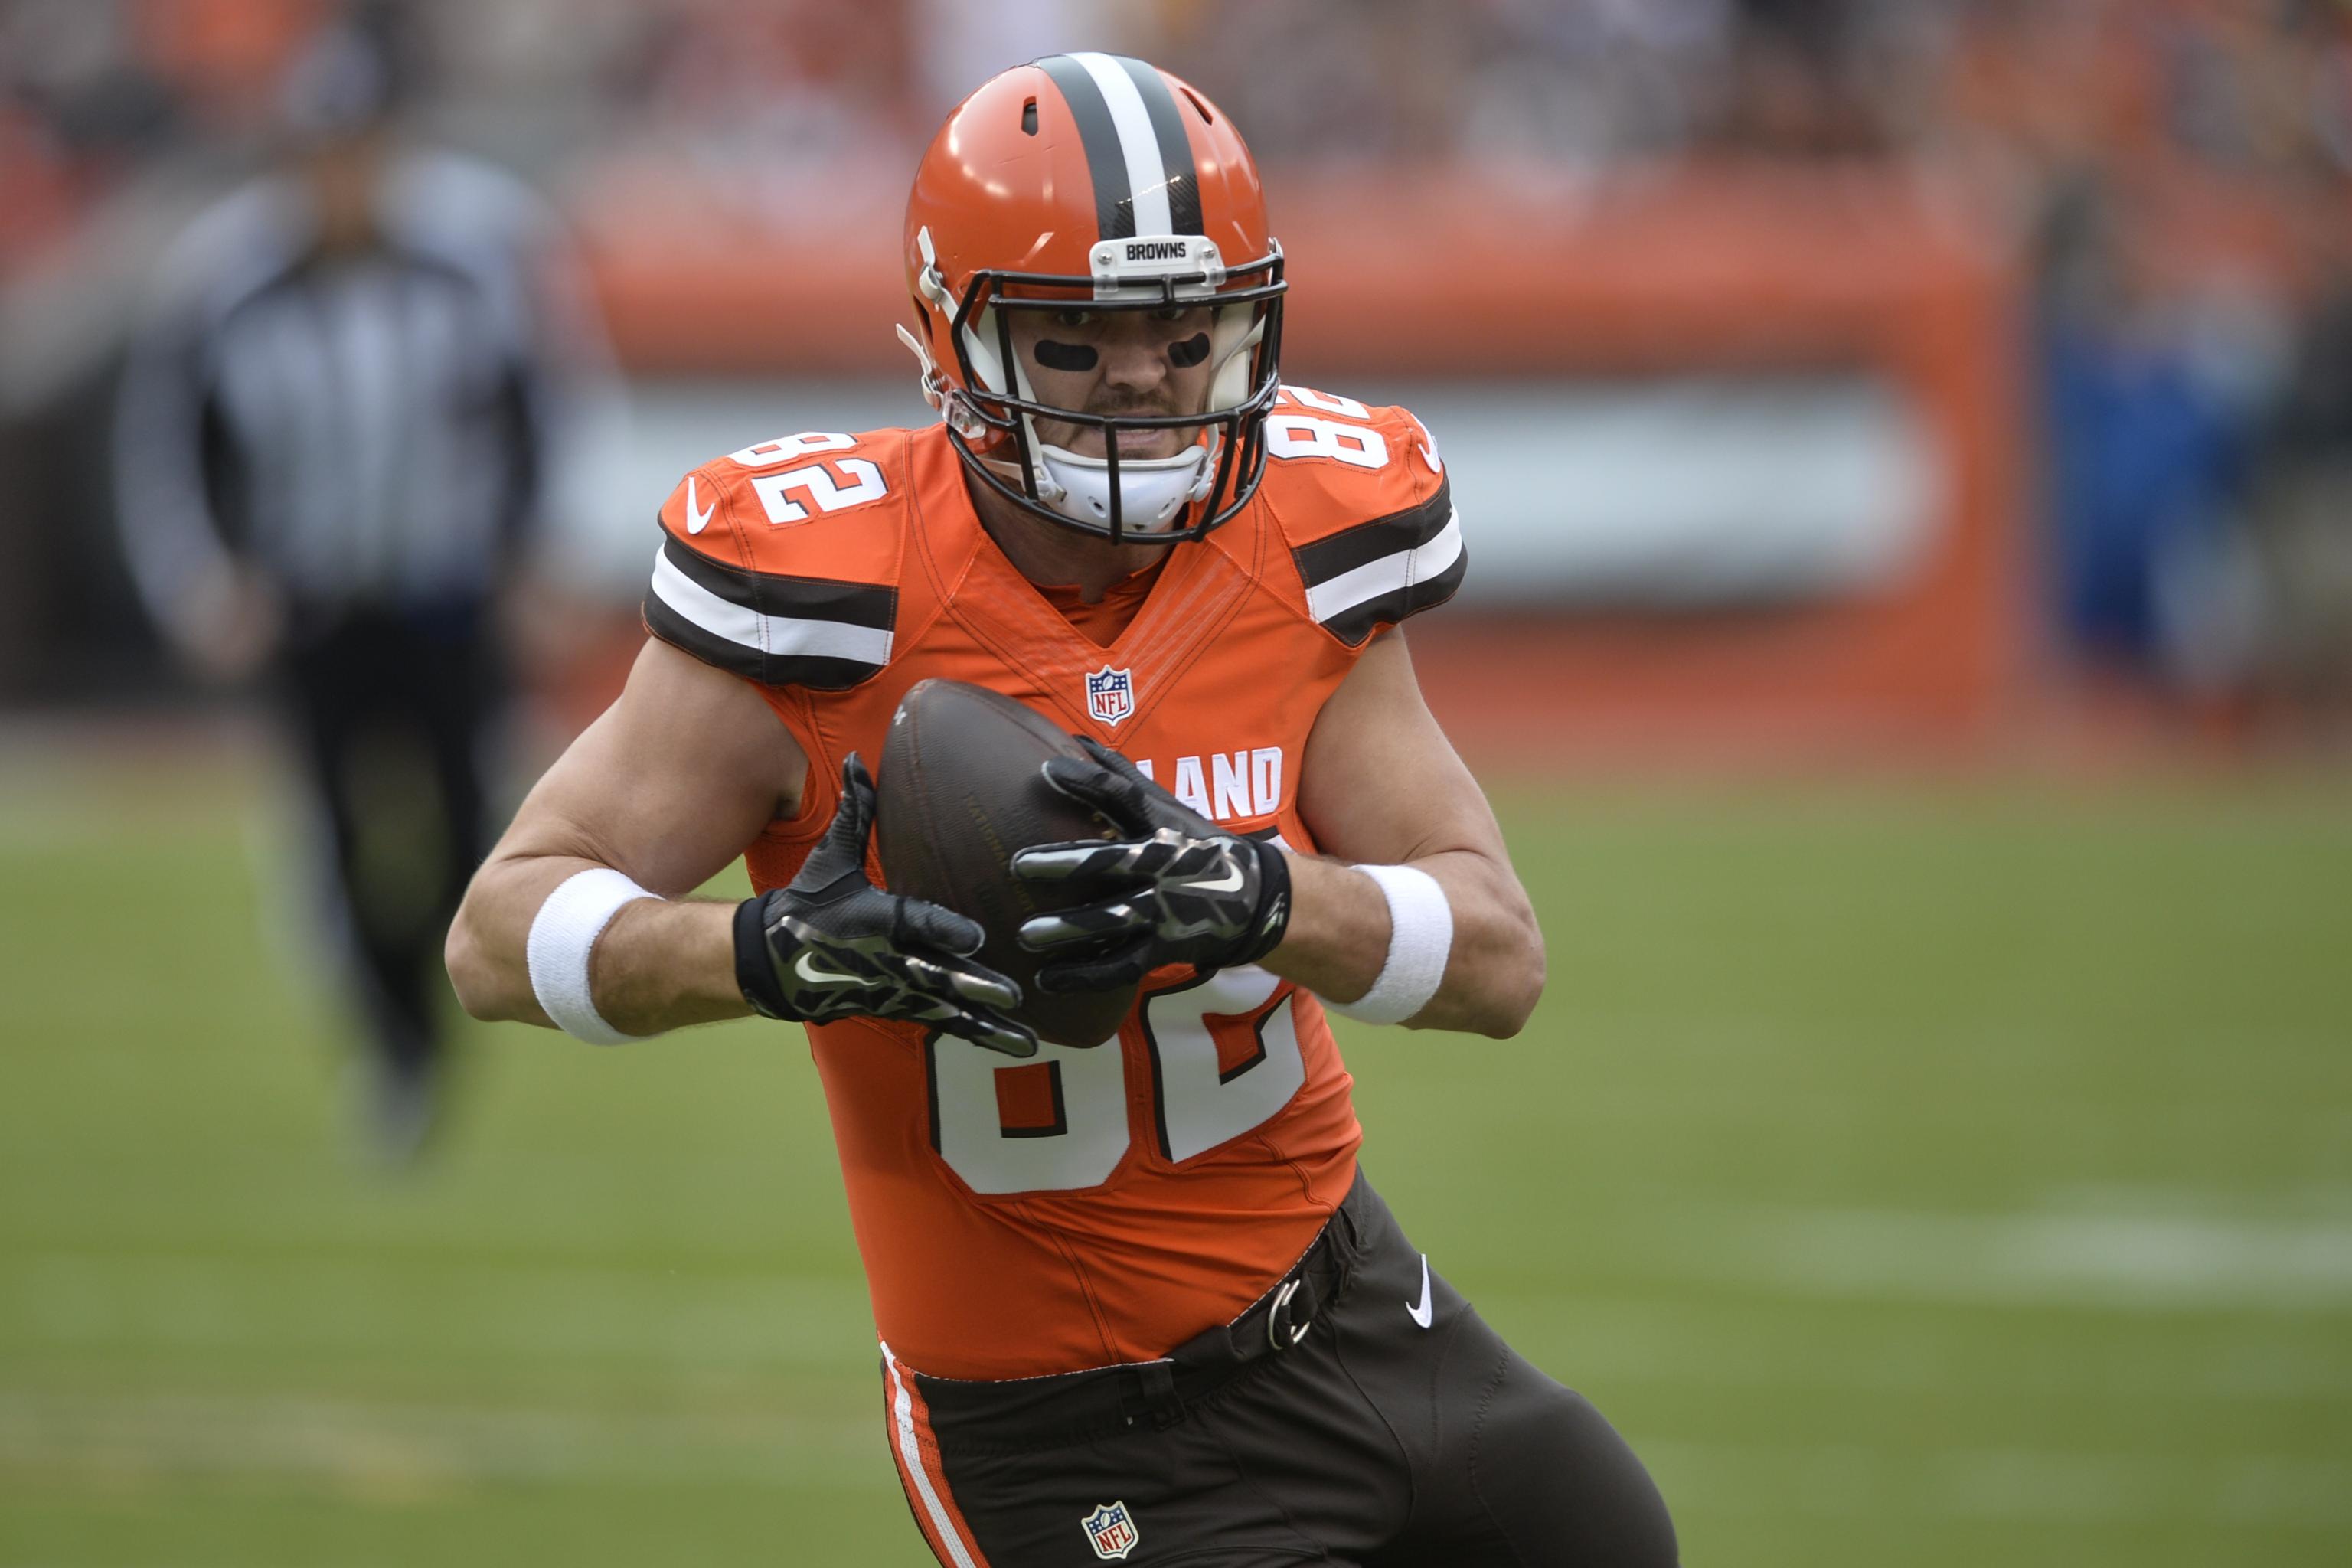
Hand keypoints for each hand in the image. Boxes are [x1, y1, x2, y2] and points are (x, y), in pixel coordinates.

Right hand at [736, 755, 1036, 1055]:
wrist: (774, 963)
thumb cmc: (810, 903)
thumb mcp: (829, 858)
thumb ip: (854, 811)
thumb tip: (856, 757)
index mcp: (871, 919)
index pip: (911, 923)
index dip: (942, 929)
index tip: (974, 936)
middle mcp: (886, 960)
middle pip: (935, 975)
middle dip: (972, 985)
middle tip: (1011, 993)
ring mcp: (895, 991)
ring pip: (947, 1010)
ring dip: (987, 1025)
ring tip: (1027, 1040)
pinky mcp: (901, 1009)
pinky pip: (944, 1024)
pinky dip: (977, 1035)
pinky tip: (1015, 1044)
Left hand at [1010, 737, 1290, 992]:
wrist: (1258, 901)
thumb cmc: (1199, 847)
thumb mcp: (1169, 810)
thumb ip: (1121, 779)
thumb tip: (1075, 742)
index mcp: (1161, 826)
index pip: (1123, 795)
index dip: (1088, 781)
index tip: (1048, 769)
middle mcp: (1163, 866)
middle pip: (1111, 861)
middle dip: (1065, 864)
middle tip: (1018, 865)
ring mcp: (1165, 911)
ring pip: (1113, 919)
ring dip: (1069, 928)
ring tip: (1026, 935)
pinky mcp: (1165, 949)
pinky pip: (1120, 966)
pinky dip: (1084, 975)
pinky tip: (1046, 980)